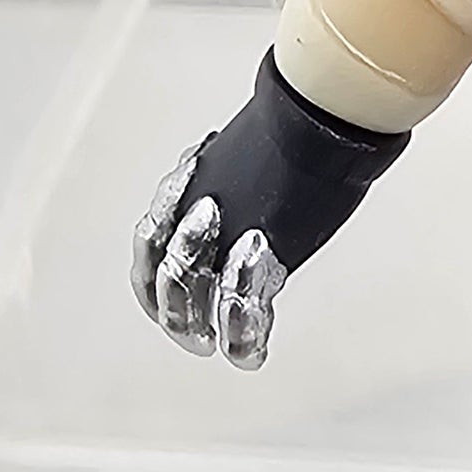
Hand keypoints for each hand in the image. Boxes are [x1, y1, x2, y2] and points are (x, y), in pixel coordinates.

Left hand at [127, 52, 407, 372]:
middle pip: (163, 274)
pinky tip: (250, 355)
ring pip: (189, 291)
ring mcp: (225, 232)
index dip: (153, 279)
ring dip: (201, 323)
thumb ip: (239, 192)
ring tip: (213, 344)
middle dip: (176, 311)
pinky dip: (244, 336)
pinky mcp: (259, 251)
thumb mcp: (252, 164)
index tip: (171, 300)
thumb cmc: (300, 133)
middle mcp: (194, 212)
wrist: (322, 117)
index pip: (149, 244)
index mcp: (188, 190)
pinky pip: (240, 305)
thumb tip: (252, 200)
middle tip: (193, 335)